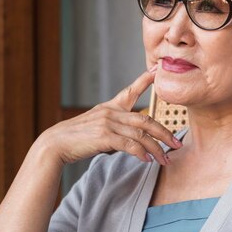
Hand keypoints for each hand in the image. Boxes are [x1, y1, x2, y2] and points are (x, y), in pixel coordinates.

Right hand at [40, 67, 182, 165]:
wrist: (55, 144)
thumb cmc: (75, 140)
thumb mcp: (95, 129)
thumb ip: (114, 131)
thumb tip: (131, 144)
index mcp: (109, 107)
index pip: (131, 91)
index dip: (145, 80)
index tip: (157, 71)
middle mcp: (110, 112)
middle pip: (146, 120)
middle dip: (164, 133)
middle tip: (177, 144)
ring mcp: (108, 124)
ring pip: (141, 135)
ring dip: (156, 148)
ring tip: (165, 159)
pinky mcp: (104, 137)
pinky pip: (130, 145)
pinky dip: (141, 153)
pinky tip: (147, 160)